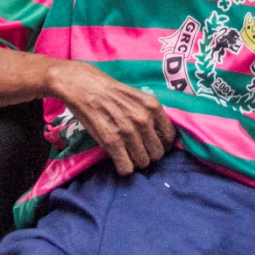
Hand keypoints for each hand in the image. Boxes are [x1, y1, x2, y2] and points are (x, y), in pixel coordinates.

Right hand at [48, 61, 176, 174]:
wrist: (85, 86)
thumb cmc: (112, 92)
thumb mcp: (139, 97)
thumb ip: (152, 115)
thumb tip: (162, 137)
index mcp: (153, 106)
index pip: (170, 137)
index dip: (163, 144)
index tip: (154, 146)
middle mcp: (144, 119)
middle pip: (157, 153)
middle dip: (149, 155)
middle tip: (139, 151)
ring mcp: (128, 130)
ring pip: (143, 162)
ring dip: (136, 162)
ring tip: (128, 155)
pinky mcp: (111, 140)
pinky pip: (126, 167)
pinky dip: (124, 168)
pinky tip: (119, 160)